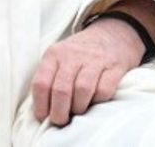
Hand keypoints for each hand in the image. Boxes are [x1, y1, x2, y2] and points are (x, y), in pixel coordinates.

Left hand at [30, 19, 144, 127]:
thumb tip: (43, 108)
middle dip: (59, 112)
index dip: (40, 105)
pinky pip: (104, 90)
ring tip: (78, 113)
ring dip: (79, 108)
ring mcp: (94, 61)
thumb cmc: (80, 53)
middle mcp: (71, 56)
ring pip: (82, 90)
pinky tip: (95, 102)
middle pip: (61, 90)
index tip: (42, 117)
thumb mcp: (60, 56)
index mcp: (53, 54)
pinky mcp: (114, 67)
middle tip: (60, 121)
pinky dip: (99, 101)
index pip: (41, 83)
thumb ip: (51, 76)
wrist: (112, 34)